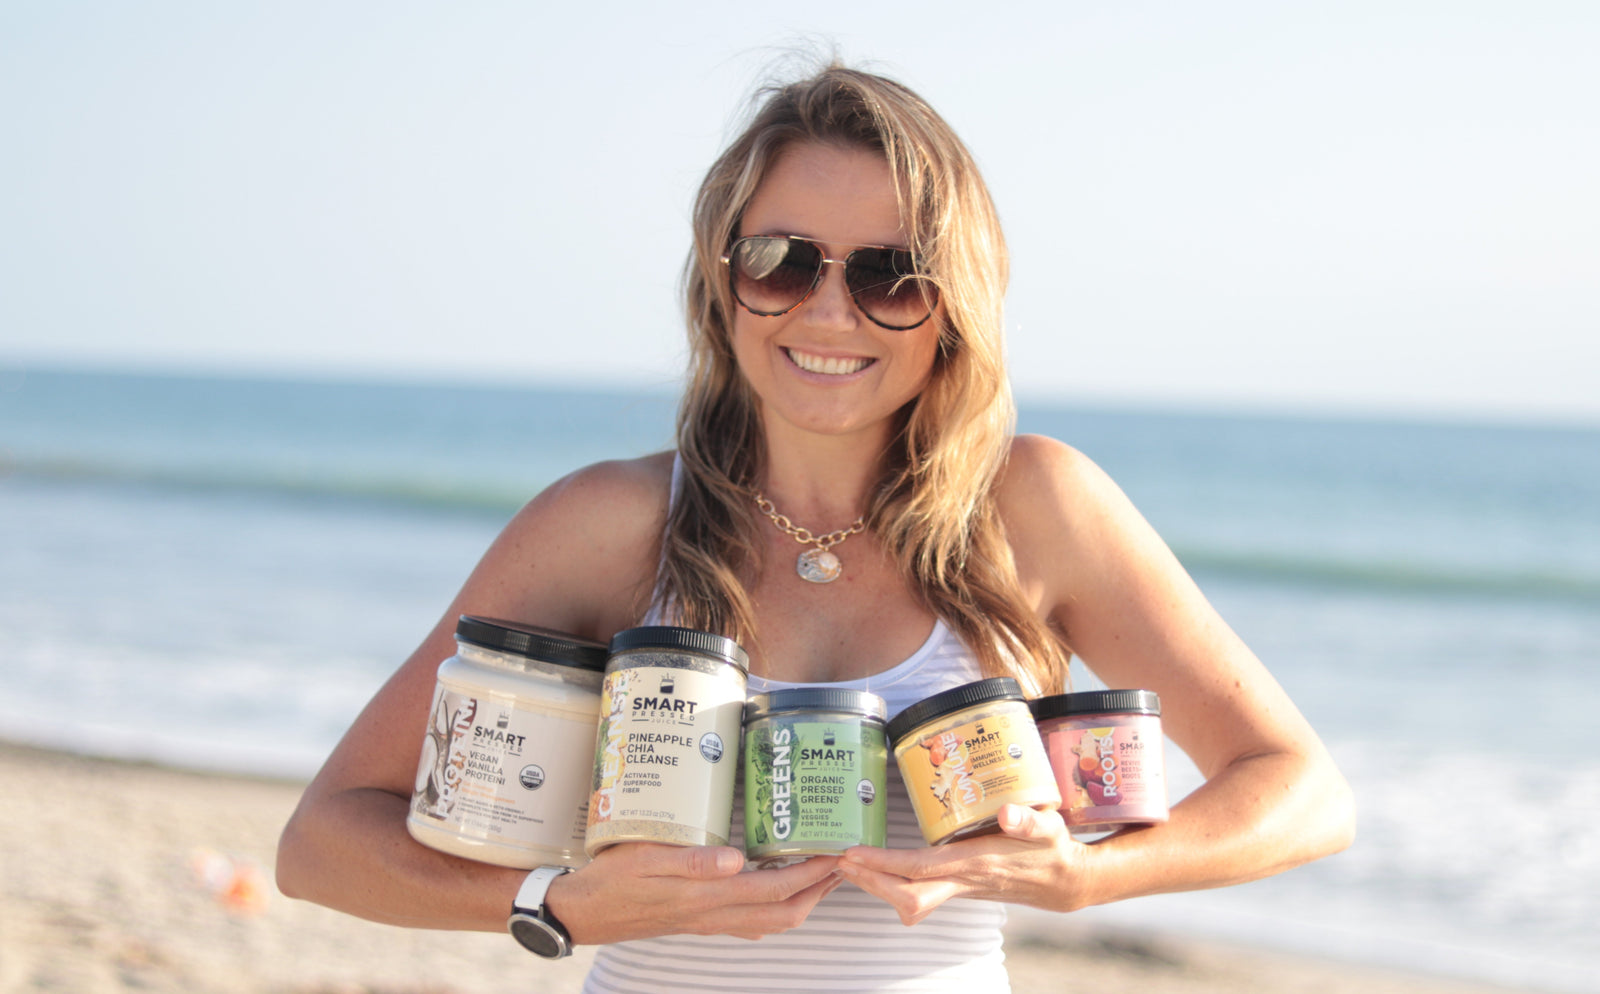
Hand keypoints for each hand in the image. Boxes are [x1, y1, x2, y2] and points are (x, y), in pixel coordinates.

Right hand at [548, 843, 841, 942]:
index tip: (837, 854)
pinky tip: (775, 881)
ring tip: (819, 869)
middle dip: (820, 890)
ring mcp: (709, 922)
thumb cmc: (610, 882)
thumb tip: (737, 859)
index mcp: (705, 898)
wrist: (583, 914)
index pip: (774, 890)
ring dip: (802, 899)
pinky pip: (752, 919)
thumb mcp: (644, 860)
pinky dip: (777, 903)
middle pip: (784, 914)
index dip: (811, 874)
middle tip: (842, 862)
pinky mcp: (701, 920)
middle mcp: (714, 915)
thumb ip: (691, 860)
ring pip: (771, 921)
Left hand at [835, 804, 1091, 924]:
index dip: (883, 865)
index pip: (919, 870)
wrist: (1063, 881)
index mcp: (975, 863)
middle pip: (905, 896)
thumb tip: (1007, 814)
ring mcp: (958, 887)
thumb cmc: (1052, 848)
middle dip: (870, 882)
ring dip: (876, 884)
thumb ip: (1028, 819)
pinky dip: (891, 882)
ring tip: (849, 864)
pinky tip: (876, 867)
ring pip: (908, 899)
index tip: (854, 854)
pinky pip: (916, 892)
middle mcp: (962, 881)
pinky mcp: (957, 886)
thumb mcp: (1047, 826)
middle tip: (839, 862)